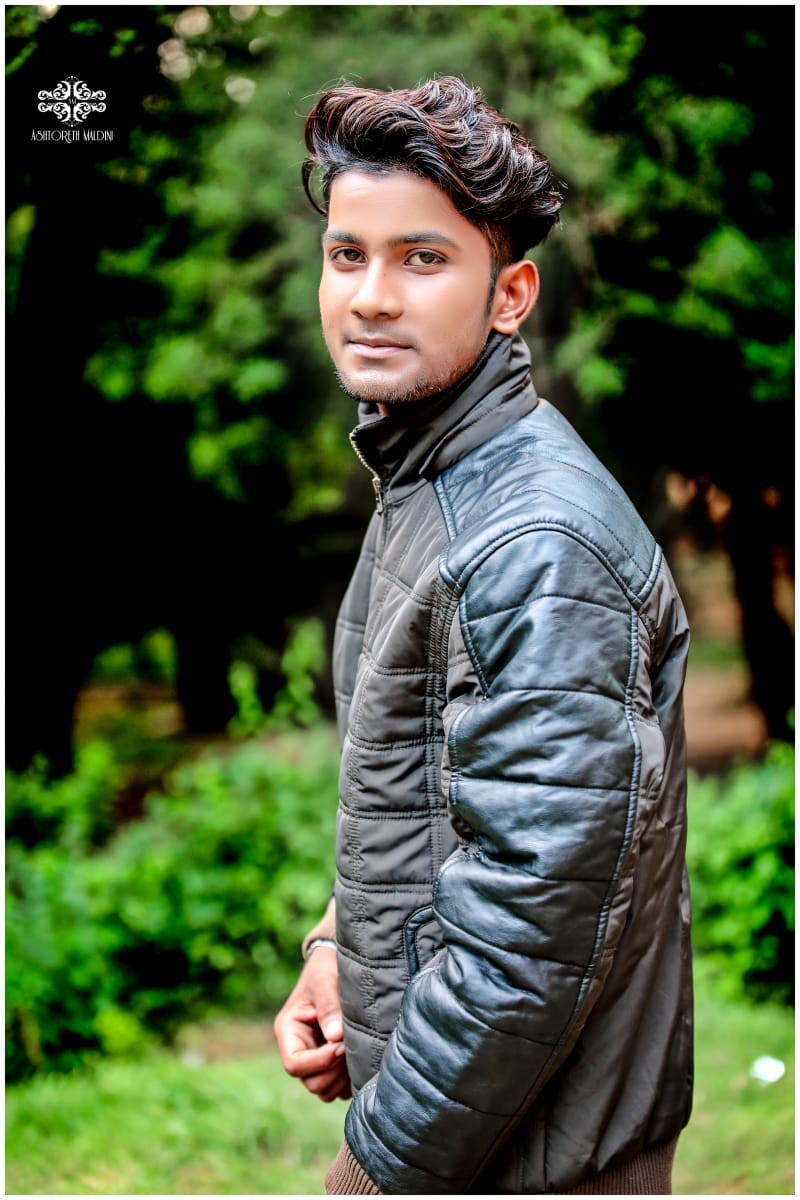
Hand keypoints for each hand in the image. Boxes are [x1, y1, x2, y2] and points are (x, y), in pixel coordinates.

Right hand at [274, 946, 350, 1101]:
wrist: (333, 965)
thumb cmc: (325, 969)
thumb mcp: (324, 981)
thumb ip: (328, 1006)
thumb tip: (335, 1037)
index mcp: (288, 1031)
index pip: (295, 1064)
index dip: (319, 1061)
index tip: (341, 1046)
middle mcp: (298, 1049)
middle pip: (310, 1082)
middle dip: (333, 1070)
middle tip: (352, 1048)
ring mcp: (313, 1059)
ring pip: (323, 1090)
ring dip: (342, 1078)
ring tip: (357, 1052)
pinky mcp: (329, 1063)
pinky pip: (337, 1088)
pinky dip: (349, 1081)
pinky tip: (360, 1057)